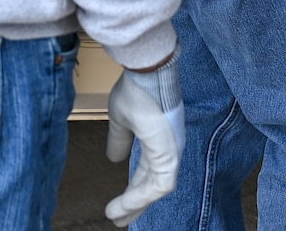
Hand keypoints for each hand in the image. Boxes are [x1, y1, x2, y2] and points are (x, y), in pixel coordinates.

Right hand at [105, 60, 184, 226]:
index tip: (118, 205)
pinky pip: (159, 186)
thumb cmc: (137, 88)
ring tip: (116, 217)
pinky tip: (123, 206)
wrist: (146, 70)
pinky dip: (140, 198)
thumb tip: (113, 159)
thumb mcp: (121, 119)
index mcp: (160, 139)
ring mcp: (172, 151)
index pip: (147, 171)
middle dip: (137, 204)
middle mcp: (169, 147)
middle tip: (119, 220)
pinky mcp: (170, 154)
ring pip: (157, 189)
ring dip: (136, 205)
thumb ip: (119, 140)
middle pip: (154, 184)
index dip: (134, 189)